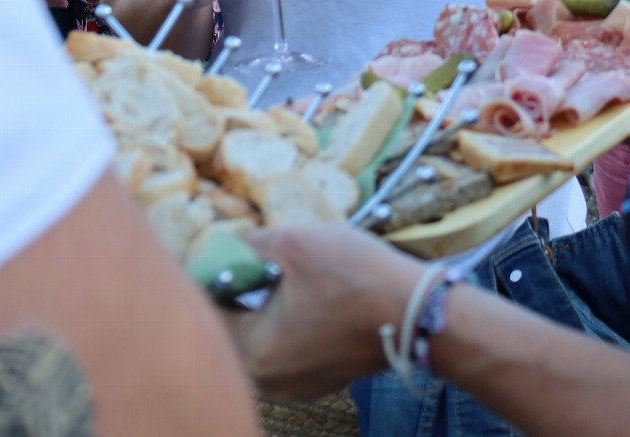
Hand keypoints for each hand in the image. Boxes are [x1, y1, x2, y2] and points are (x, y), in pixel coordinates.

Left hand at [225, 223, 419, 400]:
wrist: (418, 311)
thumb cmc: (357, 277)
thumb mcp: (295, 242)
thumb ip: (249, 243)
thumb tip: (230, 245)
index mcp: (254, 353)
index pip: (211, 312)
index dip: (216, 277)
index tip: (230, 254)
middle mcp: (269, 382)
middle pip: (235, 330)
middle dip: (243, 294)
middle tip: (261, 263)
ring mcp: (296, 387)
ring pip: (262, 341)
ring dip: (267, 311)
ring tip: (290, 280)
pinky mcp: (319, 383)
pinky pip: (288, 351)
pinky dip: (291, 327)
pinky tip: (312, 301)